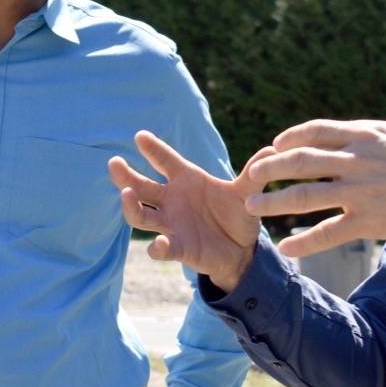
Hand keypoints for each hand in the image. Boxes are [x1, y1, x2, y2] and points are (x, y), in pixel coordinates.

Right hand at [108, 131, 272, 291]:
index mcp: (187, 180)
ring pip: (142, 214)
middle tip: (114, 163)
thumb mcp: (246, 194)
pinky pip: (164, 247)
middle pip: (141, 186)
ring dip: (131, 206)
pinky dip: (159, 247)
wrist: (242, 250)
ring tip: (126, 196)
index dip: (153, 148)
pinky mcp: (178, 247)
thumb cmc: (237, 215)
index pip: (165, 160)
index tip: (139, 136)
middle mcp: (172, 200)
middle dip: (126, 175)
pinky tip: (157, 246)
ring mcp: (171, 223)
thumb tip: (271, 152)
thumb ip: (253, 175)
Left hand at [245, 119, 385, 256]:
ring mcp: (361, 192)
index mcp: (362, 135)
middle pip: (300, 162)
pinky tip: (287, 248)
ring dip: (274, 202)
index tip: (273, 146)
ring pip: (305, 196)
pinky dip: (304, 241)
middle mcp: (356, 161)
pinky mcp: (369, 221)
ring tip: (252, 207)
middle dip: (269, 168)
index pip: (313, 132)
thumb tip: (334, 136)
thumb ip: (361, 137)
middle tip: (250, 175)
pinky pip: (328, 232)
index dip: (288, 138)